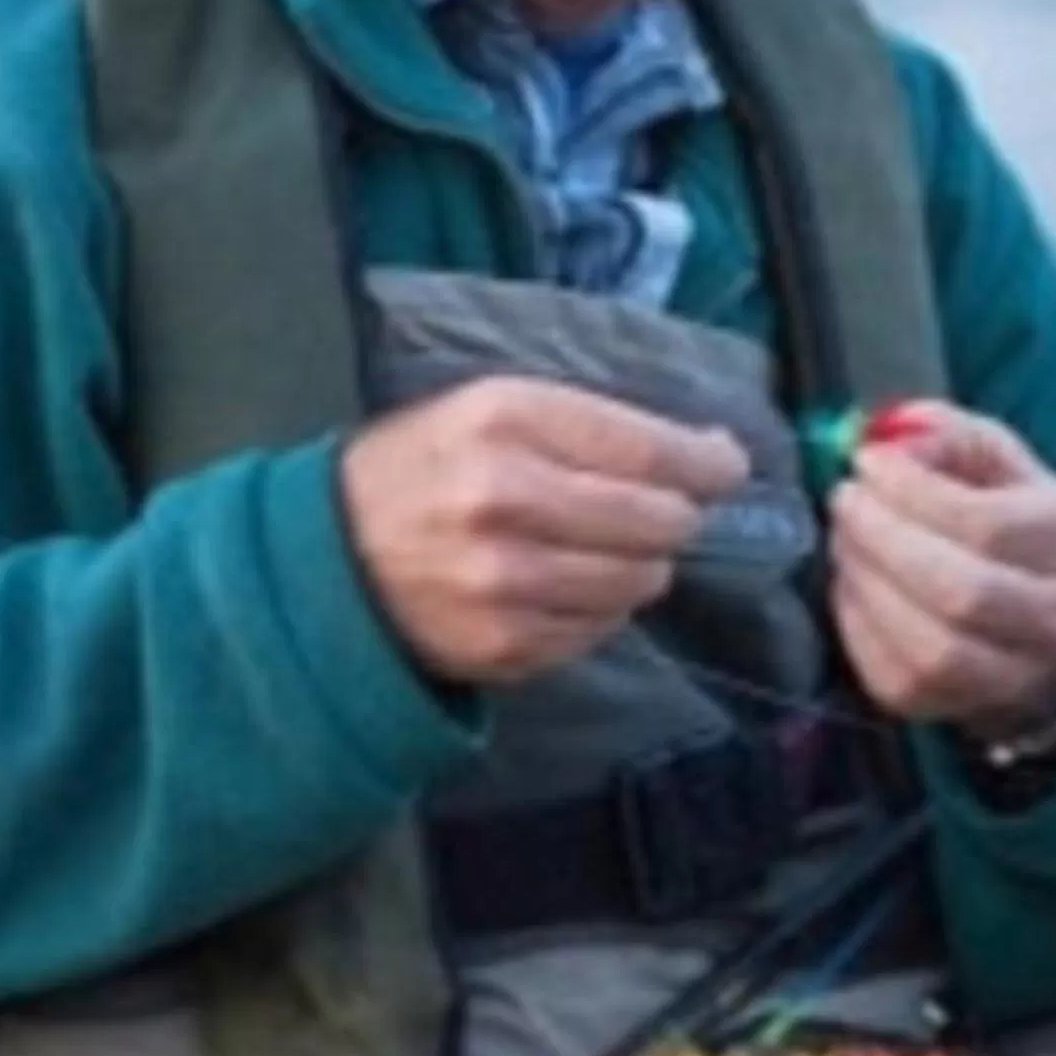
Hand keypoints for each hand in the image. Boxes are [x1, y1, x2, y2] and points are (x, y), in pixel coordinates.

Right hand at [338, 377, 749, 687]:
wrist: (328, 559)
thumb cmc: (428, 467)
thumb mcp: (492, 409)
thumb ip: (594, 423)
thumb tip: (710, 454)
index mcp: (505, 421)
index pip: (647, 448)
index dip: (706, 462)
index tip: (727, 466)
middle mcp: (505, 500)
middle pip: (657, 520)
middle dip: (677, 516)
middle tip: (666, 512)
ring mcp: (503, 583)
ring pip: (640, 581)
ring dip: (643, 565)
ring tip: (610, 549)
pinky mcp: (503, 646)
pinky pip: (600, 630)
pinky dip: (601, 609)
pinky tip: (566, 586)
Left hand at [828, 404, 1055, 741]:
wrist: (1040, 622)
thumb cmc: (1010, 524)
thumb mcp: (997, 462)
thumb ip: (950, 435)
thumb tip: (892, 432)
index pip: (990, 525)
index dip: (915, 493)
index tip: (867, 462)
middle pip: (963, 592)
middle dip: (884, 539)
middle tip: (845, 499)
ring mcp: (1012, 675)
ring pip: (931, 647)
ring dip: (868, 583)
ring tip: (845, 536)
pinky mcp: (954, 709)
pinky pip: (895, 679)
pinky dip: (857, 625)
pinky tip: (851, 581)